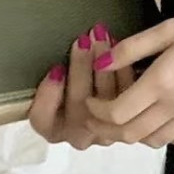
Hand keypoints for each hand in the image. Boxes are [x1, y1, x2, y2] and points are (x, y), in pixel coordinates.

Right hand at [27, 22, 137, 148]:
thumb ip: (55, 76)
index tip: (56, 68)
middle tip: (84, 41)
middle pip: (78, 105)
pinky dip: (124, 71)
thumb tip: (58, 62)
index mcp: (53, 128)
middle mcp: (78, 135)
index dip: (47, 96)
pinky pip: (128, 97)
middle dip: (81, 68)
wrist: (113, 92)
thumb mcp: (58, 78)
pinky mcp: (130, 121)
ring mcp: (105, 132)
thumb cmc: (74, 79)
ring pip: (106, 101)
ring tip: (102, 39)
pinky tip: (120, 49)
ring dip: (103, 66)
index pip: (42, 120)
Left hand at [81, 0, 173, 147]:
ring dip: (135, 132)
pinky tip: (161, 117)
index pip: (117, 113)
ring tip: (130, 114)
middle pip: (130, 133)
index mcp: (163, 81)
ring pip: (154, 140)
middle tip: (101, 114)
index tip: (91, 100)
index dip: (96, 111)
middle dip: (108, 127)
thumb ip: (132, 48)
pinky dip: (163, 134)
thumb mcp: (171, 27)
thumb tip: (101, 63)